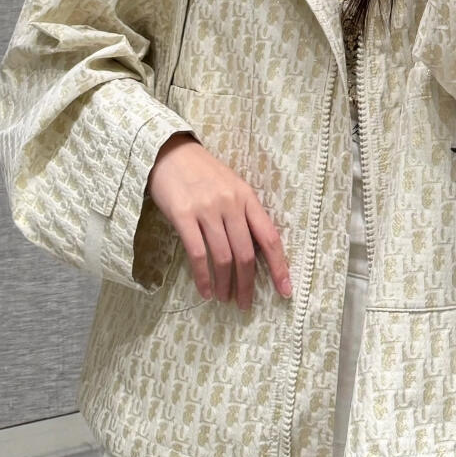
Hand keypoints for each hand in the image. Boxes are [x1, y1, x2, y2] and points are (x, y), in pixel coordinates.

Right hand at [147, 133, 291, 310]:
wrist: (170, 152)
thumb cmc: (204, 172)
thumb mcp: (232, 186)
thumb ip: (244, 214)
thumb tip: (255, 252)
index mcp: (248, 197)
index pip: (269, 237)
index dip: (279, 267)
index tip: (285, 291)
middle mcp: (231, 204)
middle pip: (246, 254)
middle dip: (248, 284)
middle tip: (245, 304)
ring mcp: (207, 209)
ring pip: (223, 257)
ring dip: (225, 284)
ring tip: (224, 298)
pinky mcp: (183, 215)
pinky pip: (197, 254)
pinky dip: (203, 277)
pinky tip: (204, 290)